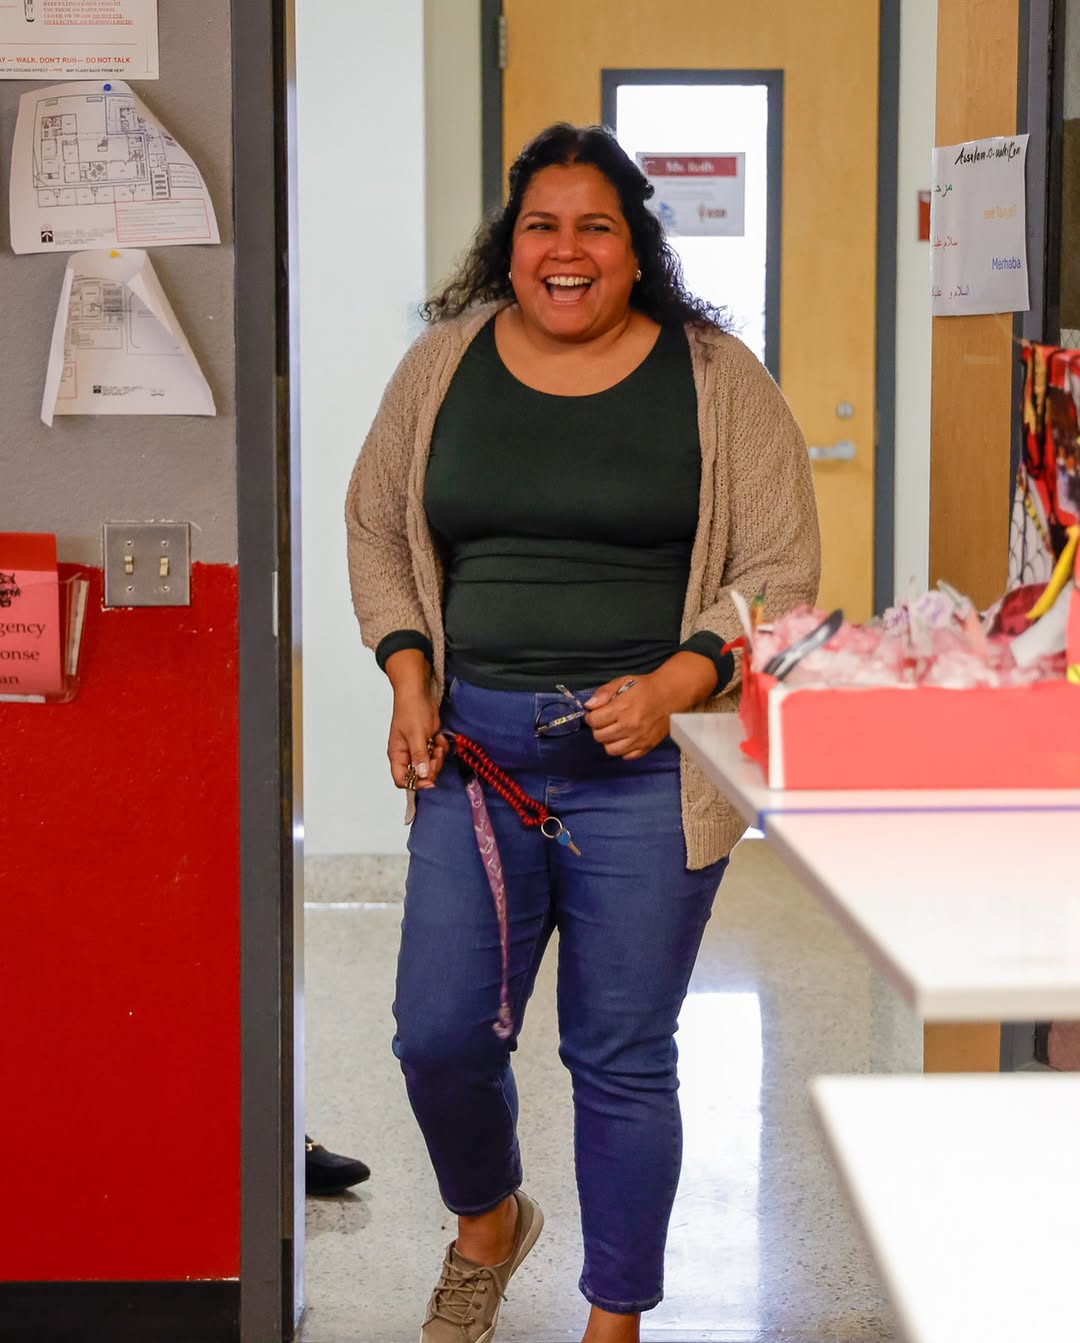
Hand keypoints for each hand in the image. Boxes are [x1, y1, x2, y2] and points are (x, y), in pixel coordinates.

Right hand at [387, 688, 447, 790]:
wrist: (419, 692)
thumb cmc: (411, 709)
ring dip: (438, 756)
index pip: (402, 780)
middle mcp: (407, 755)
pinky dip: (441, 748)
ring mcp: (418, 749)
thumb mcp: (416, 734)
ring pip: (431, 765)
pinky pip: (437, 755)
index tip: (429, 779)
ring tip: (437, 742)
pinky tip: (439, 737)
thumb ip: (419, 756)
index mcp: (398, 755)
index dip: (416, 783)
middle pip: (420, 775)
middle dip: (432, 767)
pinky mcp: (428, 743)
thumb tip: (422, 775)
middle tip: (436, 754)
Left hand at [584, 652, 717, 759]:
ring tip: (613, 731)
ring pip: (611, 750)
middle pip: (600, 736)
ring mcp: (639, 738)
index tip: (594, 714)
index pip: (594, 721)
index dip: (591, 717)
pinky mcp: (647, 746)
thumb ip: (604, 693)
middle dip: (598, 728)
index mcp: (622, 708)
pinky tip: (624, 738)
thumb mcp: (623, 682)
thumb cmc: (645, 688)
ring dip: (608, 741)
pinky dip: (622, 749)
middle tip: (604, 722)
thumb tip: (589, 706)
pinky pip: (627, 756)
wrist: (671, 695)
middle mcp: (630, 726)